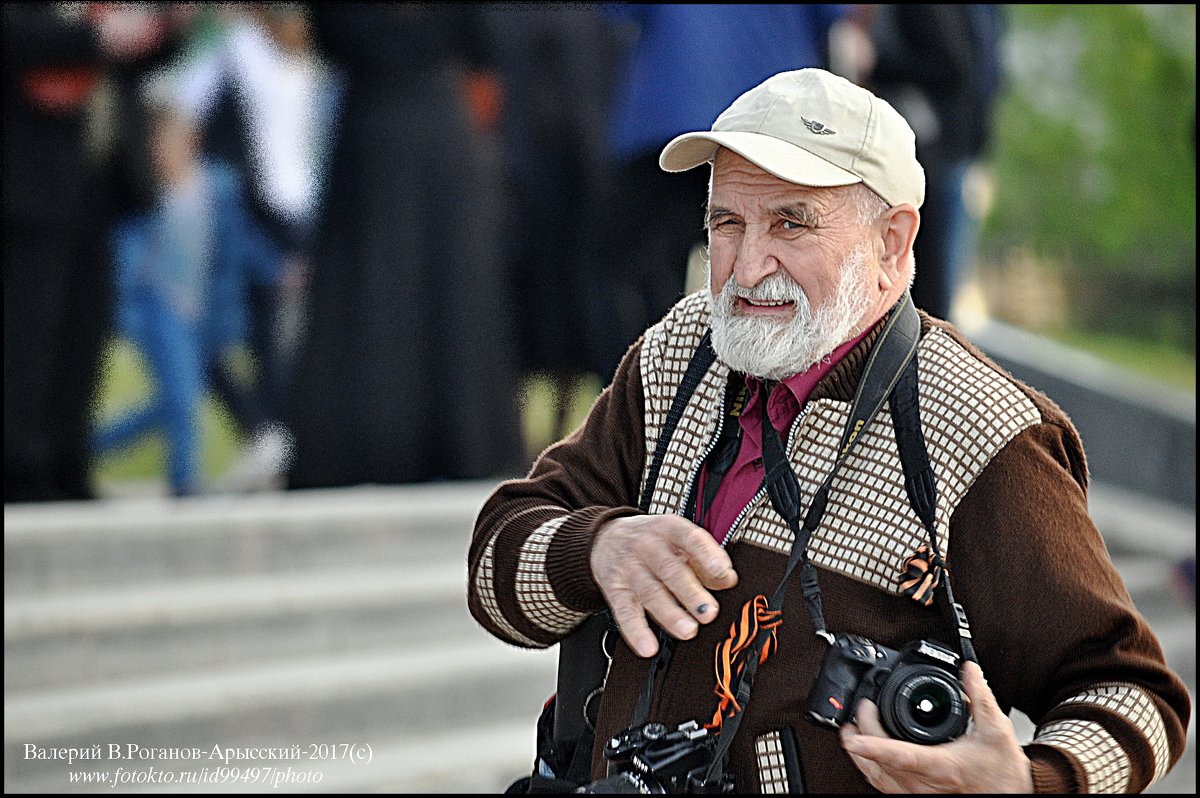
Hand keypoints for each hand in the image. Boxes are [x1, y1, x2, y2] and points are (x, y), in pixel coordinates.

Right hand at [591, 515, 737, 657]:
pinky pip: (624, 611)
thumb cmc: (651, 542)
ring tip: (688, 630)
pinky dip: (636, 631)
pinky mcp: (613, 588)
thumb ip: (705, 560)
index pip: (690, 538)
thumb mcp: (678, 541)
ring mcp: (628, 567)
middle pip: (670, 569)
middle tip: (709, 612)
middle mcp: (647, 546)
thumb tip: (728, 580)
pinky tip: (648, 647)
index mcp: (669, 529)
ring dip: (670, 614)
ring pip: (650, 592)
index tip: (722, 570)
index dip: (707, 554)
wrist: (605, 538)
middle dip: (691, 593)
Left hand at [839, 661, 1033, 792]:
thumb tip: (969, 670)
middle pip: (881, 764)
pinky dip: (871, 769)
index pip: (902, 755)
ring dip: (860, 756)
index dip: (875, 746)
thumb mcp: (996, 730)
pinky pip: (884, 787)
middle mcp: (927, 785)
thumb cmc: (1004, 774)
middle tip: (861, 709)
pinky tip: (866, 756)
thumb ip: (980, 698)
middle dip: (863, 735)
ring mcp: (920, 795)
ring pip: (878, 779)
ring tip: (850, 732)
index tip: (853, 737)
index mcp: (942, 766)